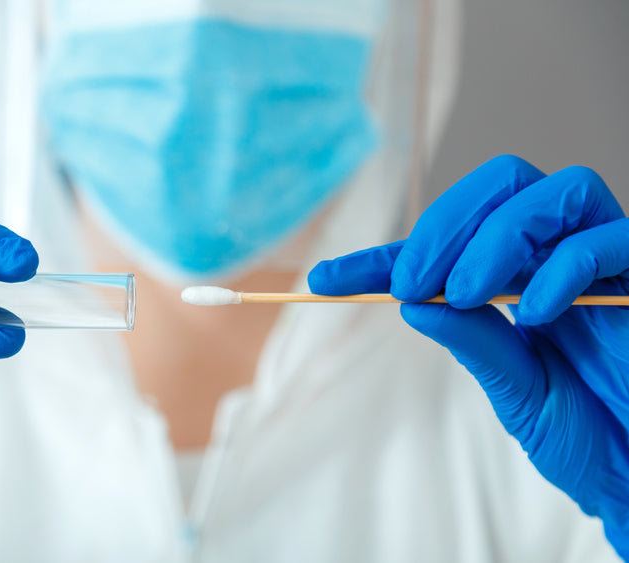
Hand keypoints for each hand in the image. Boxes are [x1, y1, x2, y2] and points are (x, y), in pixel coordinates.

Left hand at [308, 155, 628, 556]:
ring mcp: (604, 262)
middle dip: (446, 225)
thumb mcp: (514, 389)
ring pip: (555, 192)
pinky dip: (564, 266)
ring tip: (465, 292)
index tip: (326, 279)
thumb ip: (474, 341)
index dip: (383, 256)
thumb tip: (410, 303)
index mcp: (518, 277)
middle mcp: (558, 255)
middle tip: (412, 283)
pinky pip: (609, 240)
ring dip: (497, 236)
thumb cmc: (589, 433)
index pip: (443, 247)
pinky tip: (534, 311)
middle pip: (503, 184)